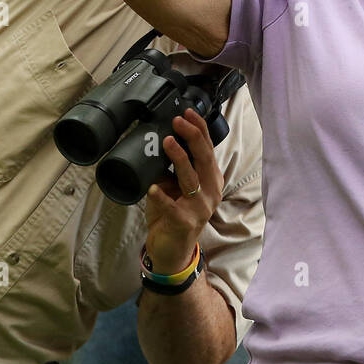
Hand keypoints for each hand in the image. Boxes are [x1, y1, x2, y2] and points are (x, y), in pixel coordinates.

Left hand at [143, 108, 222, 274]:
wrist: (172, 250)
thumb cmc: (172, 214)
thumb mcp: (174, 186)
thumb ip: (171, 168)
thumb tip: (159, 143)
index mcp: (211, 179)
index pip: (208, 149)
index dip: (200, 129)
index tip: (188, 113)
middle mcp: (211, 191)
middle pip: (204, 158)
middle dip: (192, 136)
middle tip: (177, 121)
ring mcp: (201, 208)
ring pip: (192, 178)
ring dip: (179, 158)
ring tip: (167, 142)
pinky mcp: (186, 222)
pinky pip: (173, 206)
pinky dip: (162, 197)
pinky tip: (153, 189)